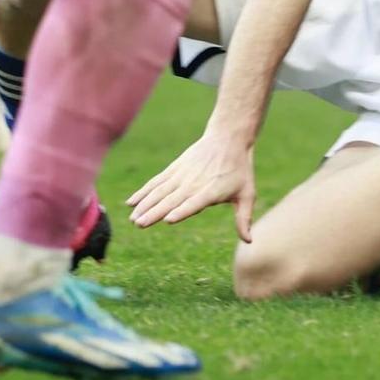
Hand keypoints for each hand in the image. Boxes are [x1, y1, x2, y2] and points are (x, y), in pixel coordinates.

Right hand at [126, 129, 256, 237]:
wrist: (228, 137)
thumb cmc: (239, 169)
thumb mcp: (247, 193)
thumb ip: (243, 218)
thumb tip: (248, 242)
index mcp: (211, 191)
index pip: (195, 203)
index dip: (182, 211)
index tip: (168, 219)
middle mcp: (194, 183)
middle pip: (172, 199)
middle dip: (155, 212)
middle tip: (140, 224)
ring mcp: (182, 174)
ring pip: (160, 191)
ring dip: (145, 204)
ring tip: (133, 218)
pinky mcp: (175, 168)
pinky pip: (157, 181)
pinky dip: (143, 191)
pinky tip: (131, 202)